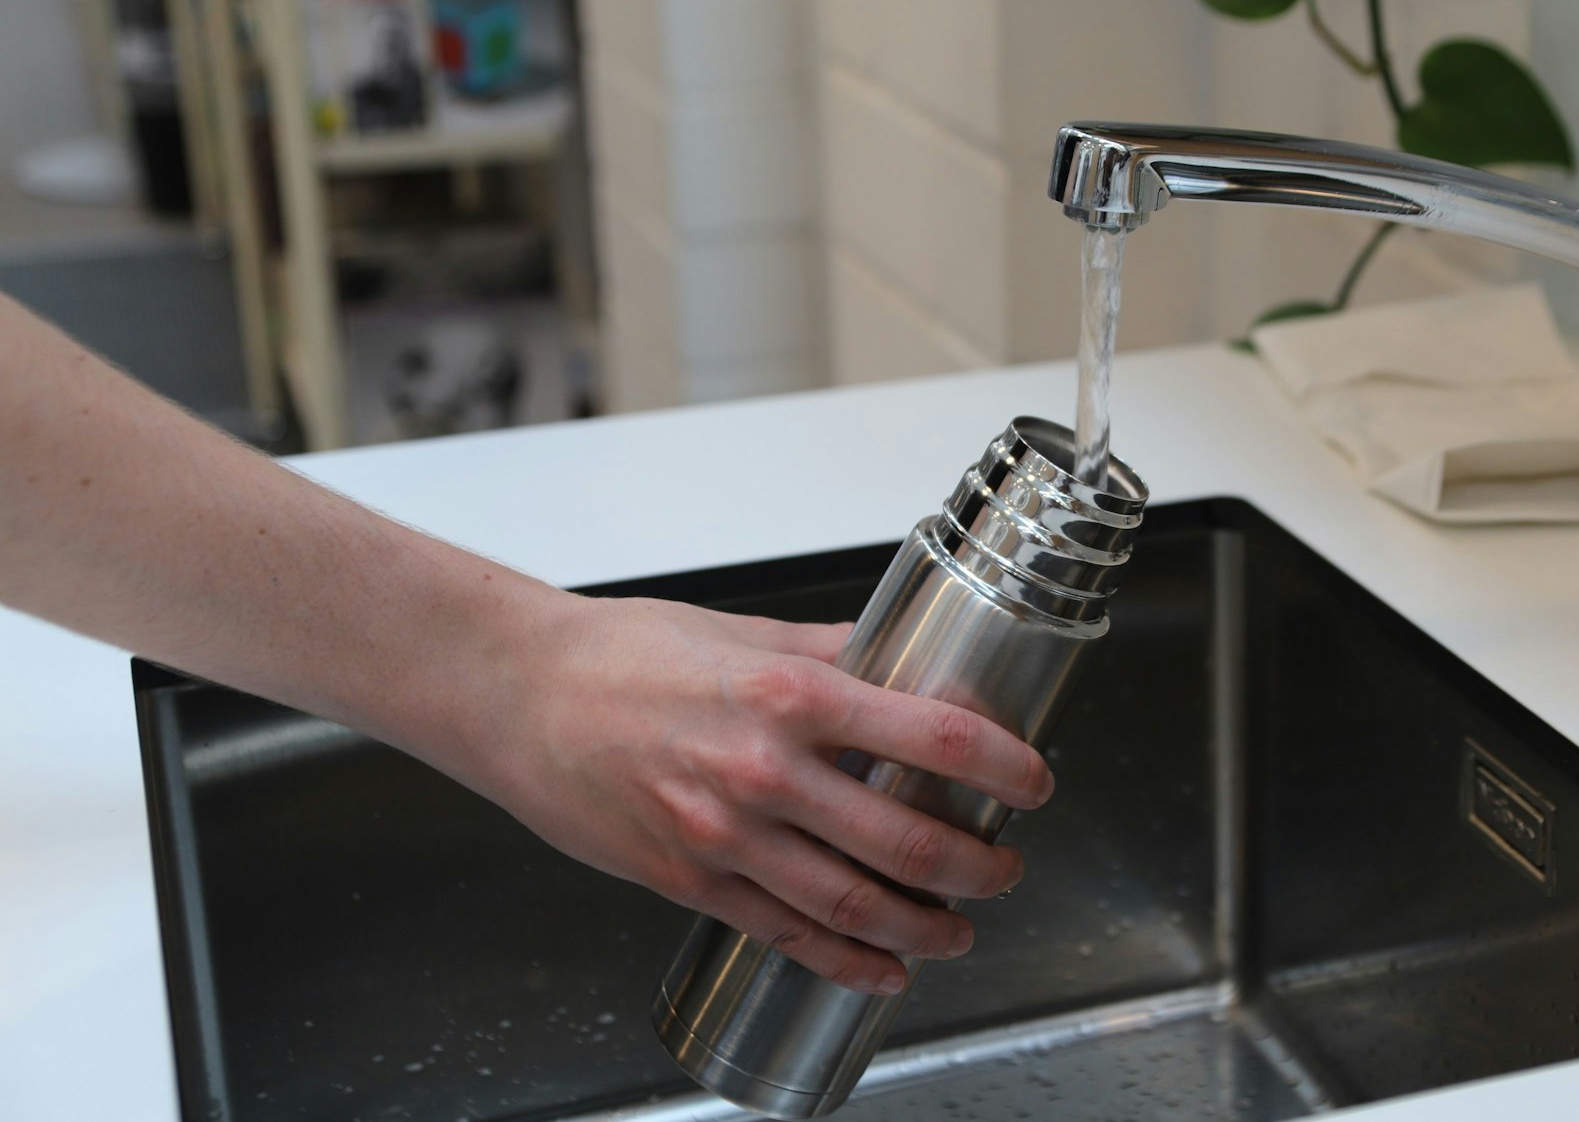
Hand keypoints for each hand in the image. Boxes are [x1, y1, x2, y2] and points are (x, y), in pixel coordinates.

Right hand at [460, 594, 1053, 995]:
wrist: (517, 695)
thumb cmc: (621, 654)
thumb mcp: (743, 636)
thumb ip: (832, 653)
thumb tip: (906, 665)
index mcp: (791, 695)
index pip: (932, 735)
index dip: (1002, 766)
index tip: (1035, 781)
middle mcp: (765, 769)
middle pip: (905, 838)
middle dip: (976, 865)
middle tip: (1004, 866)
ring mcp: (726, 834)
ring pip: (852, 902)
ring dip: (923, 927)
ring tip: (959, 930)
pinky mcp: (689, 880)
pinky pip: (786, 933)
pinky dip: (845, 961)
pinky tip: (883, 969)